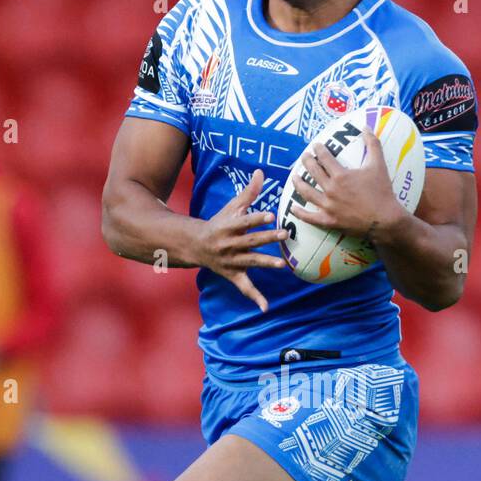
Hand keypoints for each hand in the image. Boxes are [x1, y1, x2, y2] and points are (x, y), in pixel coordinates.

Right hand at [195, 170, 288, 311]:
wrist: (196, 246)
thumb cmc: (220, 223)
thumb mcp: (231, 208)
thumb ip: (249, 192)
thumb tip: (261, 172)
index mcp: (228, 227)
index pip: (244, 222)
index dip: (256, 218)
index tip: (271, 215)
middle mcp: (229, 245)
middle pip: (250, 241)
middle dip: (267, 238)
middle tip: (285, 234)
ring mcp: (231, 261)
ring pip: (250, 262)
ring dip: (266, 263)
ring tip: (283, 264)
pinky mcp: (233, 275)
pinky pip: (245, 288)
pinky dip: (255, 298)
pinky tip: (266, 308)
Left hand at [289, 128, 404, 243]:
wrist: (384, 219)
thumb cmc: (382, 191)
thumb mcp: (379, 165)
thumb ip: (373, 144)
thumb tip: (366, 127)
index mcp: (341, 175)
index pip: (324, 158)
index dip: (318, 150)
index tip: (315, 146)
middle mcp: (331, 189)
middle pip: (313, 172)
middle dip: (307, 161)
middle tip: (304, 156)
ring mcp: (328, 206)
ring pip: (307, 193)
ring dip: (299, 183)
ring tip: (294, 177)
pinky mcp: (329, 221)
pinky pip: (310, 217)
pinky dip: (300, 213)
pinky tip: (293, 207)